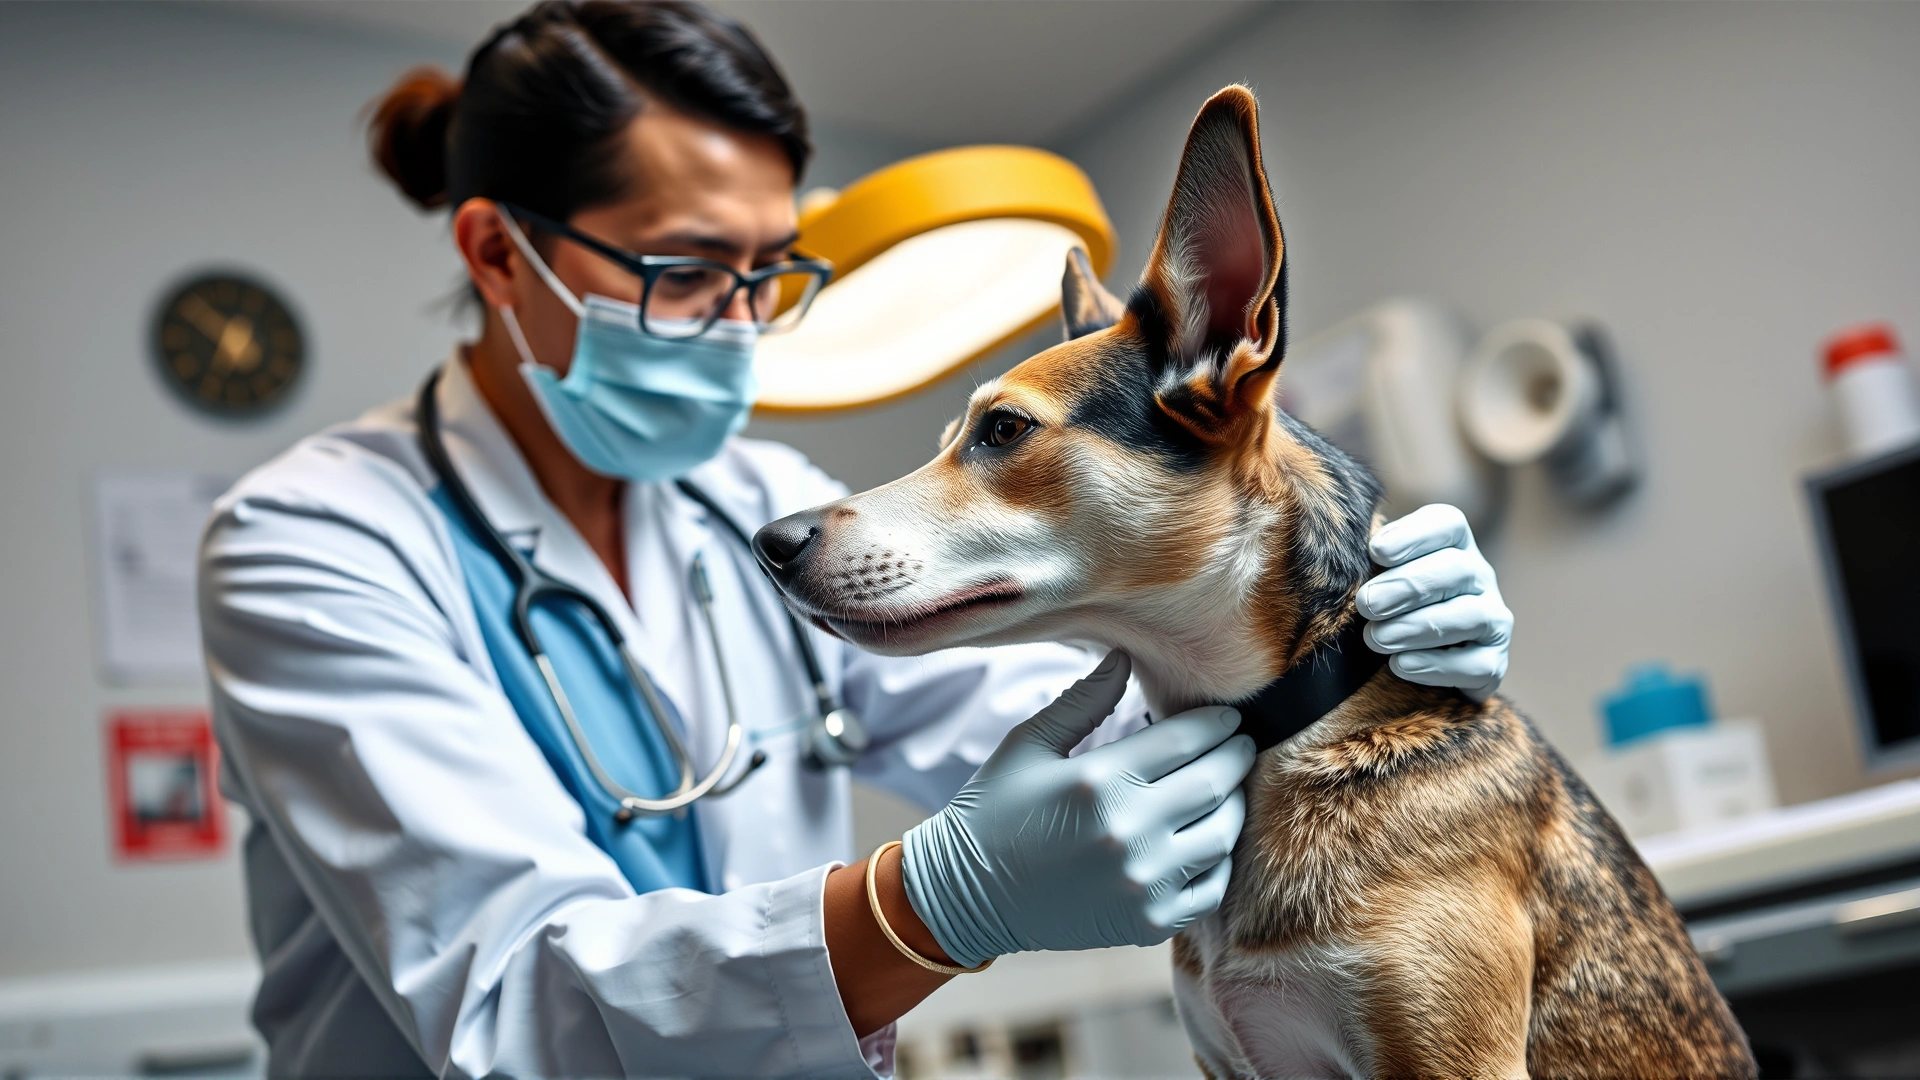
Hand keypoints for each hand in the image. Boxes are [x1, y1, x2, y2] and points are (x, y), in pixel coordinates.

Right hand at [901, 651, 1252, 966]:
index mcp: (1099, 780)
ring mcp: (1142, 883)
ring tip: (1225, 790)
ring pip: (1222, 835)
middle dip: (1235, 757)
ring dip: (1232, 807)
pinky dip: (1217, 862)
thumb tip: (1124, 658)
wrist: (967, 895)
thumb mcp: (1028, 745)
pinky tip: (1206, 841)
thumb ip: (1083, 701)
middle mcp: (1128, 832)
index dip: (1216, 724)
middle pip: (1214, 783)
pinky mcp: (1147, 923)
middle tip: (1240, 744)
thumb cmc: (994, 810)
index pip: (1185, 740)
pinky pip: (1210, 889)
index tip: (1227, 718)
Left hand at [1357, 503, 1512, 700]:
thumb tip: (1337, 550)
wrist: (1414, 662)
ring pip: (1471, 616)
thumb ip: (1366, 561)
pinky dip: (1437, 666)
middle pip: (1457, 569)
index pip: (1448, 523)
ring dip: (1419, 627)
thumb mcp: (1375, 576)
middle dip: (1409, 586)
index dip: (1415, 534)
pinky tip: (1400, 665)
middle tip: (1366, 604)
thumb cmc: (1386, 607)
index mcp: (1454, 546)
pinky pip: (1477, 664)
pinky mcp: (1493, 663)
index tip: (1376, 551)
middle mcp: (1479, 578)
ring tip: (1376, 638)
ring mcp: (1493, 620)